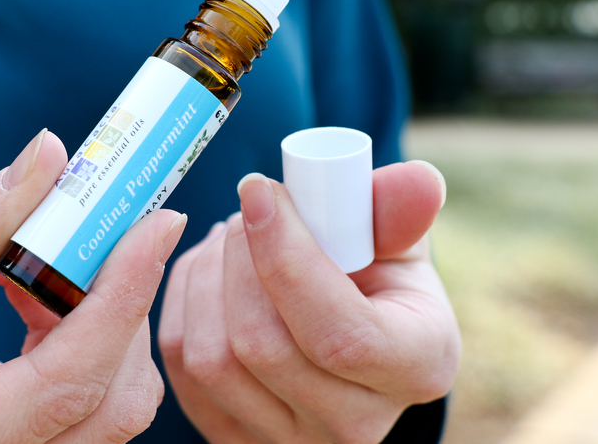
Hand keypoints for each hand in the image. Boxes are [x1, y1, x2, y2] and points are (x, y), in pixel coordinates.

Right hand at [0, 130, 185, 443]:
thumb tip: (51, 158)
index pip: (66, 382)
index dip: (121, 296)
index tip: (157, 222)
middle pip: (113, 397)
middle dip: (124, 299)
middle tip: (120, 220)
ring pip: (115, 398)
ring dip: (111, 312)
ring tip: (66, 251)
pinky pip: (92, 392)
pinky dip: (89, 329)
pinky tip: (43, 290)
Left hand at [158, 161, 459, 442]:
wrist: (346, 331)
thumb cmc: (375, 277)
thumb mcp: (396, 240)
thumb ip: (397, 210)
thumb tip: (419, 180)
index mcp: (414, 369)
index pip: (342, 335)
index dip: (287, 258)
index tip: (259, 190)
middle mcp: (354, 425)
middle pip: (261, 345)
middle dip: (239, 255)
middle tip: (249, 207)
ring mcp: (288, 441)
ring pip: (209, 358)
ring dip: (205, 275)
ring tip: (230, 236)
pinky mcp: (231, 438)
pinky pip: (178, 366)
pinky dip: (182, 301)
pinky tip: (209, 271)